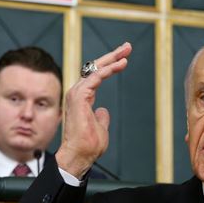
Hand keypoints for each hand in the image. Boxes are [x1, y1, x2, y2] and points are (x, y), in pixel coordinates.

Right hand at [55, 42, 131, 177]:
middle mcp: (77, 93)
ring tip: (126, 52)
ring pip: (94, 69)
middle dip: (112, 56)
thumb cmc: (88, 146)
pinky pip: (94, 77)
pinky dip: (107, 70)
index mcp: (82, 99)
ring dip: (111, 59)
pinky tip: (120, 64)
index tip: (124, 58)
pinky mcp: (78, 96)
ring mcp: (76, 94)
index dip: (110, 66)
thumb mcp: (100, 128)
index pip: (96, 76)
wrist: (79, 155)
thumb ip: (101, 118)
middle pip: (95, 68)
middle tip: (127, 46)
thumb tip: (104, 110)